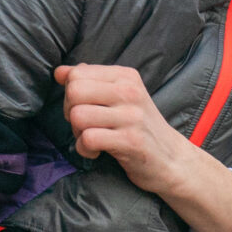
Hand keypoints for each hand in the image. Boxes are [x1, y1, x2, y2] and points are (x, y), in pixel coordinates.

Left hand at [55, 64, 231, 231]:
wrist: (172, 159)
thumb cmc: (140, 128)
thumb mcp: (119, 97)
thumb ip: (90, 82)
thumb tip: (60, 72)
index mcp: (125, 76)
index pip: (77, 73)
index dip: (71, 94)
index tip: (87, 108)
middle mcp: (129, 92)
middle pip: (74, 92)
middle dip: (70, 112)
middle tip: (86, 126)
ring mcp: (131, 116)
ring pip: (78, 116)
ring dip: (77, 133)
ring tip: (92, 139)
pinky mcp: (131, 141)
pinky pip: (88, 139)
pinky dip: (84, 150)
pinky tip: (97, 152)